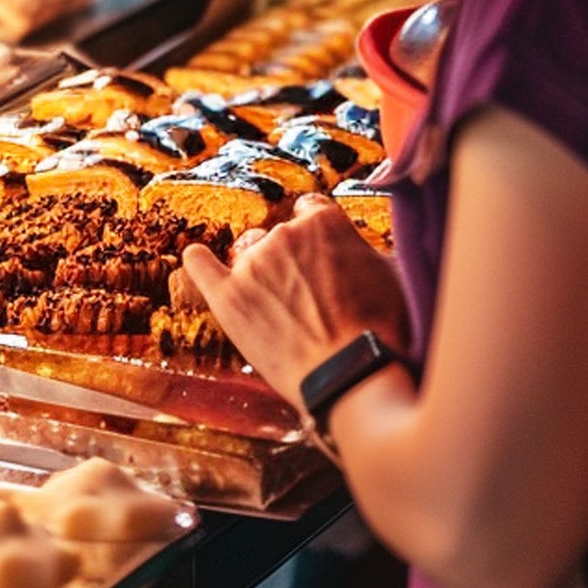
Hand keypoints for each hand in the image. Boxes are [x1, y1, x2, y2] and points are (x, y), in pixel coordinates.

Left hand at [184, 196, 411, 409]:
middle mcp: (284, 233)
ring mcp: (253, 264)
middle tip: (312, 297)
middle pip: (280, 234)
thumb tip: (362, 244)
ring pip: (249, 253)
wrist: (353, 377)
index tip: (321, 254)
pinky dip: (198, 261)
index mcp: (323, 222)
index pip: (310, 209)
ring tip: (281, 308)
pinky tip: (196, 257)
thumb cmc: (381, 330)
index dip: (316, 234)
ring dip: (260, 271)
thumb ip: (364, 248)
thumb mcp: (391, 274)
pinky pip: (202, 266)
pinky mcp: (229, 296)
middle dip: (293, 259)